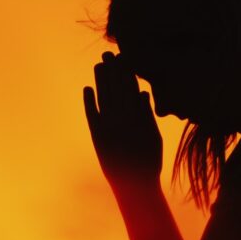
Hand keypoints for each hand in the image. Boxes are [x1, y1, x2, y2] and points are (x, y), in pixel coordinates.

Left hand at [84, 51, 161, 188]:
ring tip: (98, 66)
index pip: (131, 88)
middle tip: (107, 55)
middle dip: (111, 71)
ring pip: (103, 98)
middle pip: (115, 90)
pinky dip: (88, 102)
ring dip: (100, 81)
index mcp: (138, 117)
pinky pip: (91, 115)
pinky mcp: (97, 136)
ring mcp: (108, 127)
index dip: (126, 72)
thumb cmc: (148, 160)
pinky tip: (87, 89)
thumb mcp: (153, 136)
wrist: (133, 184)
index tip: (123, 58)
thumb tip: (141, 92)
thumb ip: (146, 114)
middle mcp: (122, 120)